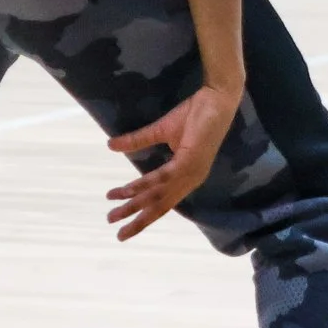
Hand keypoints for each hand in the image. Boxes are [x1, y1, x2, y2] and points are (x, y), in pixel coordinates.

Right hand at [104, 81, 241, 240]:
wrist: (215, 99)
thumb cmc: (195, 114)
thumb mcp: (161, 131)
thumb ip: (138, 141)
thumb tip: (111, 146)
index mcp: (187, 177)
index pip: (163, 201)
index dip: (143, 213)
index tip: (123, 224)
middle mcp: (190, 180)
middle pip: (159, 205)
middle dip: (136, 219)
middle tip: (114, 228)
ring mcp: (191, 172)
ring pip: (159, 195)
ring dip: (134, 203)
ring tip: (114, 211)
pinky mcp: (190, 161)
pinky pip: (163, 177)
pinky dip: (145, 185)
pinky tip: (129, 190)